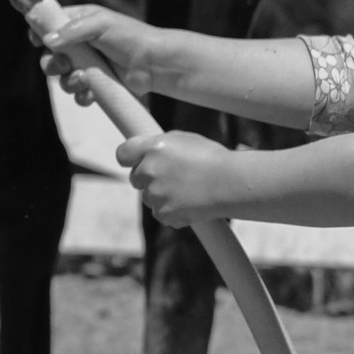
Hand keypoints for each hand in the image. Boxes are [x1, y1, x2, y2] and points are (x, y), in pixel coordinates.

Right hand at [30, 0, 152, 104]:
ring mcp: (88, 65)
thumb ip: (72, 31)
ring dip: (68, 81)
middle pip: (50, 55)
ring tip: (85, 80)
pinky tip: (91, 94)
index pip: (50, 24)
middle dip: (52, 64)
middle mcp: (80, 44)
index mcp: (78, 22)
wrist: (154, 64)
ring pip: (62, 78)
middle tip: (63, 66)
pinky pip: (78, 94)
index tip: (36, 42)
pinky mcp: (96, 85)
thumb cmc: (130, 36)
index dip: (39, 33)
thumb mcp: (101, 25)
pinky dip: (81, 96)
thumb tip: (47, 41)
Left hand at [116, 127, 233, 227]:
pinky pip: (161, 214)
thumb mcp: (184, 140)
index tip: (135, 162)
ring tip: (187, 190)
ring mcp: (154, 193)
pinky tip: (190, 203)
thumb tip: (145, 152)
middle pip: (135, 178)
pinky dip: (172, 212)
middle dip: (149, 179)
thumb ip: (159, 145)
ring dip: (162, 196)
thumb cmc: (211, 158)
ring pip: (149, 197)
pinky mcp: (163, 213)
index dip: (130, 159)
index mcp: (153, 147)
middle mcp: (149, 169)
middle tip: (172, 178)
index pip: (123, 154)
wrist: (230, 183)